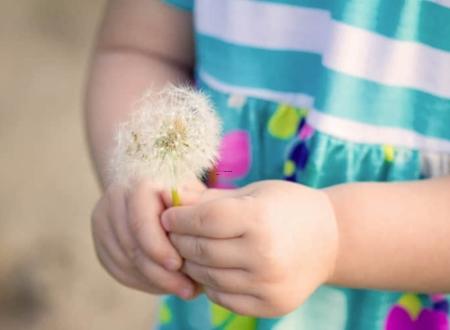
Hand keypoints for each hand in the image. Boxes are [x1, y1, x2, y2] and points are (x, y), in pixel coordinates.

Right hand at [91, 178, 205, 298]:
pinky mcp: (100, 241)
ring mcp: (104, 221)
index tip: (178, 265)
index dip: (158, 247)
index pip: (141, 221)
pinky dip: (143, 282)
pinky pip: (118, 270)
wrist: (153, 187)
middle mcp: (116, 199)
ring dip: (154, 281)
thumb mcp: (194, 195)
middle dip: (160, 273)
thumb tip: (199, 238)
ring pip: (125, 262)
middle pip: (132, 246)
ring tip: (182, 289)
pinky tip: (164, 286)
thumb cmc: (182, 194)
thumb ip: (195, 212)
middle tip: (187, 289)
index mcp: (140, 185)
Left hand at [161, 180, 338, 315]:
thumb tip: (171, 197)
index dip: (179, 218)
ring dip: (191, 264)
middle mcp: (264, 254)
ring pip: (208, 277)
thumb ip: (211, 198)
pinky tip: (212, 270)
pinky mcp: (272, 305)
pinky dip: (211, 285)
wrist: (331, 239)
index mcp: (259, 219)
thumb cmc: (288, 207)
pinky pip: (224, 299)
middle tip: (173, 234)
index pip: (203, 220)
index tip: (168, 217)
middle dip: (179, 241)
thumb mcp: (254, 192)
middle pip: (202, 250)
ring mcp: (269, 284)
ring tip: (190, 251)